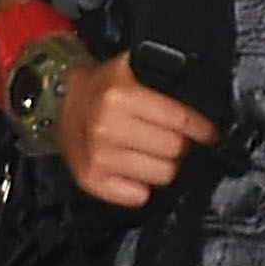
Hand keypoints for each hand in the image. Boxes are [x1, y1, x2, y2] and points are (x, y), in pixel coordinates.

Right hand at [55, 54, 217, 206]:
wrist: (56, 104)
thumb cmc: (100, 88)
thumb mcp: (130, 69)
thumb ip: (164, 79)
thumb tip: (204, 98)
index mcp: (120, 95)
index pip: (181, 120)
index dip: (202, 129)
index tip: (208, 134)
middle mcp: (107, 127)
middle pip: (175, 150)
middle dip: (179, 146)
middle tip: (169, 139)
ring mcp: (98, 157)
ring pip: (163, 175)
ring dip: (162, 166)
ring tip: (150, 153)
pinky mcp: (91, 181)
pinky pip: (139, 196)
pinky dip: (141, 186)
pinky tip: (133, 169)